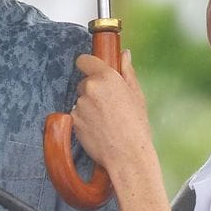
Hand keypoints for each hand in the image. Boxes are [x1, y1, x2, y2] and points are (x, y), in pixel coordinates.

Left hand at [72, 50, 153, 173]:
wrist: (127, 156)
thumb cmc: (136, 126)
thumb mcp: (137, 95)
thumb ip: (127, 72)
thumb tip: (124, 54)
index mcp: (106, 77)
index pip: (84, 60)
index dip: (87, 65)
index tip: (91, 70)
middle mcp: (90, 88)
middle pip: (83, 83)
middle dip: (92, 91)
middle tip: (109, 106)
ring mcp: (80, 104)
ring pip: (80, 101)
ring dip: (88, 108)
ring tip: (106, 122)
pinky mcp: (73, 120)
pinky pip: (76, 116)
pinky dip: (84, 121)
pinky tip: (98, 130)